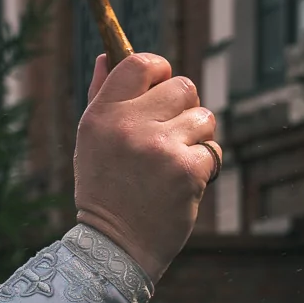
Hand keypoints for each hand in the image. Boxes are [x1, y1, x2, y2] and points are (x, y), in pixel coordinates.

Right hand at [73, 52, 217, 282]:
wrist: (115, 247)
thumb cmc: (103, 189)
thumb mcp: (90, 141)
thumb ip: (101, 95)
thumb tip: (107, 55)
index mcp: (102, 115)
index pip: (140, 64)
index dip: (159, 70)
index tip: (161, 86)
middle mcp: (129, 126)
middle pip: (183, 86)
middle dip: (184, 107)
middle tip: (170, 134)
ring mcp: (160, 147)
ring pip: (204, 117)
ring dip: (196, 138)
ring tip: (173, 162)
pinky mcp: (186, 170)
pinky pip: (212, 150)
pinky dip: (203, 167)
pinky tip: (181, 184)